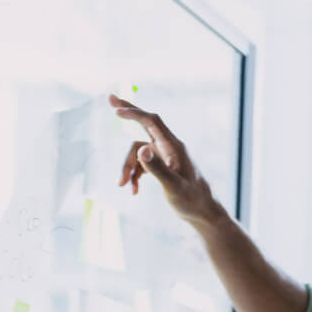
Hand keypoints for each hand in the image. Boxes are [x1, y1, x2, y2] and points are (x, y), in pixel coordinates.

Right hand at [110, 94, 229, 231]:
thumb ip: (157, 168)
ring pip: (137, 152)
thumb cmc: (192, 200)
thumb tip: (141, 149)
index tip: (117, 110)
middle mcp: (169, 146)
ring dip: (127, 167)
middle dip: (128, 114)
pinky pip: (141, 163)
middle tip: (109, 99)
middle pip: (144, 124)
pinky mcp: (162, 165)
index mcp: (174, 146)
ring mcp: (164, 155)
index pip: (152, 122)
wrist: (203, 212)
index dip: (134, 113)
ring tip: (123, 186)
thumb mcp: (173, 186)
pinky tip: (134, 191)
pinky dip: (134, 175)